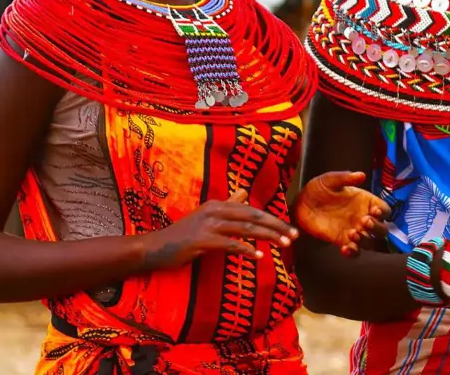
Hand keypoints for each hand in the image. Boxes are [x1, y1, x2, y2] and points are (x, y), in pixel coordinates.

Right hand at [141, 189, 297, 269]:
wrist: (154, 248)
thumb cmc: (182, 235)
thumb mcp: (206, 217)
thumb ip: (227, 205)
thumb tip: (243, 193)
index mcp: (219, 205)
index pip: (253, 211)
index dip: (273, 220)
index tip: (290, 229)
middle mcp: (215, 211)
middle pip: (253, 217)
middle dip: (276, 226)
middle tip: (294, 236)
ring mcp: (208, 224)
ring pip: (246, 229)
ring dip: (268, 237)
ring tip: (284, 245)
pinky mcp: (201, 240)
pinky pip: (229, 244)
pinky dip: (245, 250)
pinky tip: (258, 256)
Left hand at [294, 171, 390, 256]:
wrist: (300, 204)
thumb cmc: (318, 189)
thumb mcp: (329, 180)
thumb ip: (344, 177)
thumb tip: (361, 175)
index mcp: (365, 202)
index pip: (384, 210)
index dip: (384, 212)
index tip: (374, 211)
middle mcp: (363, 217)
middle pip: (382, 230)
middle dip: (377, 228)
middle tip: (364, 222)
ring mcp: (354, 231)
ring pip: (371, 243)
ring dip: (365, 240)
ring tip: (352, 233)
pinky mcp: (342, 241)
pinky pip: (354, 252)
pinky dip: (353, 252)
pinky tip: (345, 248)